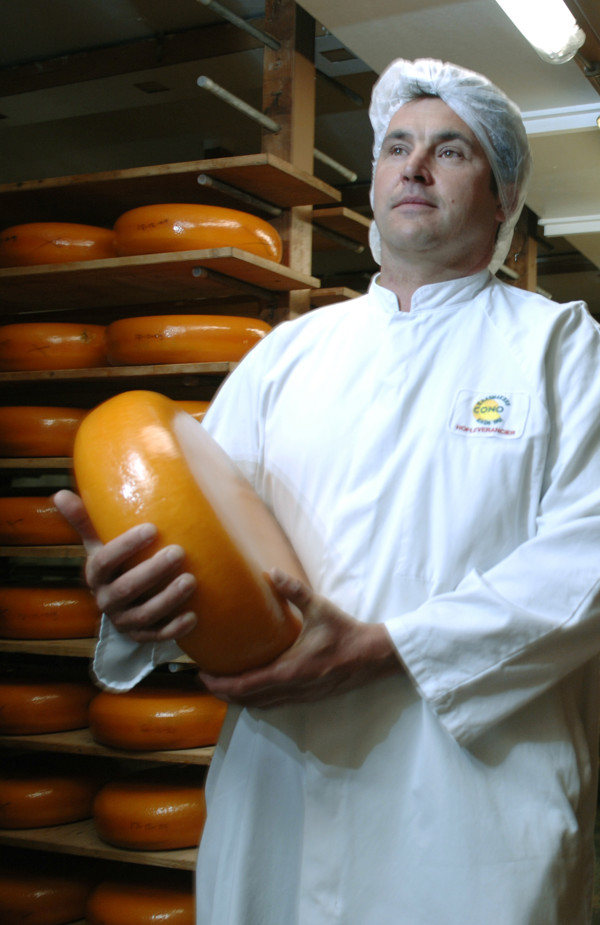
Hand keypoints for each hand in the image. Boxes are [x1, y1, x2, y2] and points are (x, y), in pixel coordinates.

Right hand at [53, 489, 197, 643]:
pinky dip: (175, 628)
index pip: (105, 560)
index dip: (126, 546)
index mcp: (96, 575)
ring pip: (144, 614)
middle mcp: (107, 600)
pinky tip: (194, 617)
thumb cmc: (115, 564)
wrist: (121, 604)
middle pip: (127, 588)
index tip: (152, 528)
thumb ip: (85, 520)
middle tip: (179, 552)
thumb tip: (60, 494)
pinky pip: (158, 636)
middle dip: (153, 571)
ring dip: (168, 598)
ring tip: (191, 580)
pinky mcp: (143, 636)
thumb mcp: (99, 543)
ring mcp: (125, 621)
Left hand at [198, 568, 402, 707]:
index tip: (203, 675)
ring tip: (223, 684)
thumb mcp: (320, 608)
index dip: (221, 684)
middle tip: (205, 679)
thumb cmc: (346, 632)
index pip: (247, 684)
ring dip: (240, 699)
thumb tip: (271, 572)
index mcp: (290, 669)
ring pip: (261, 705)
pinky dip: (257, 699)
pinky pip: (275, 704)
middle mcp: (292, 689)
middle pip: (248, 700)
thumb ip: (294, 590)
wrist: (374, 657)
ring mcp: (301, 697)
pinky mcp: (309, 698)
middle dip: (224, 693)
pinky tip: (253, 688)